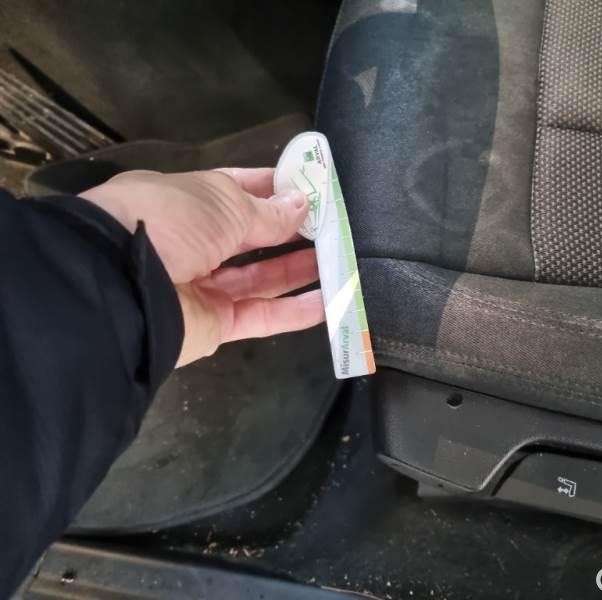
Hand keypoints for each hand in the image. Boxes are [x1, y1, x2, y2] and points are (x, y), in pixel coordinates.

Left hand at [80, 167, 324, 366]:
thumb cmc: (169, 221)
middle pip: (249, 237)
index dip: (271, 188)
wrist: (118, 285)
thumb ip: (267, 211)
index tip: (309, 186)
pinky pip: (260, 315)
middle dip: (289, 230)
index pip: (234, 191)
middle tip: (332, 225)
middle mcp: (191, 243)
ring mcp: (201, 286)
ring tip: (338, 258)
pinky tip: (329, 301)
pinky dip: (295, 311)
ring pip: (259, 278)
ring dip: (298, 269)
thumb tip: (302, 205)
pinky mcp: (213, 325)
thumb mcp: (222, 202)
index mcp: (183, 202)